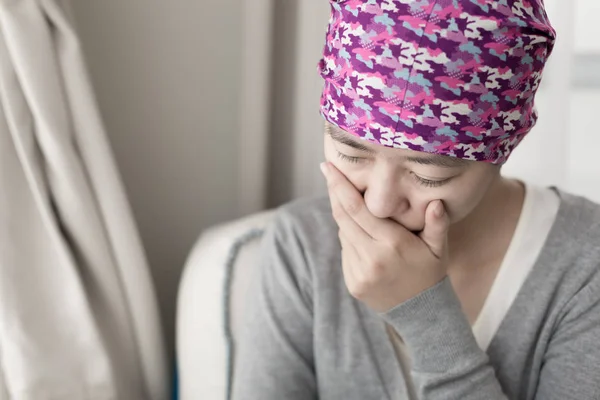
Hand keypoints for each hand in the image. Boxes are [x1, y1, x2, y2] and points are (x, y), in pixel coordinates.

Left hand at [321, 161, 449, 312]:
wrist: (422, 314)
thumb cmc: (431, 272)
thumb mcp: (438, 248)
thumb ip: (437, 225)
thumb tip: (437, 202)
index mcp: (392, 244)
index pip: (357, 209)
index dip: (340, 187)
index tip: (329, 167)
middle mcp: (372, 258)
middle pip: (343, 217)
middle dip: (334, 193)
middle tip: (329, 171)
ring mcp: (359, 272)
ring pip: (343, 233)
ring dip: (345, 216)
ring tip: (354, 205)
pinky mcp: (352, 282)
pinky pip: (345, 251)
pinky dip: (349, 238)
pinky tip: (362, 236)